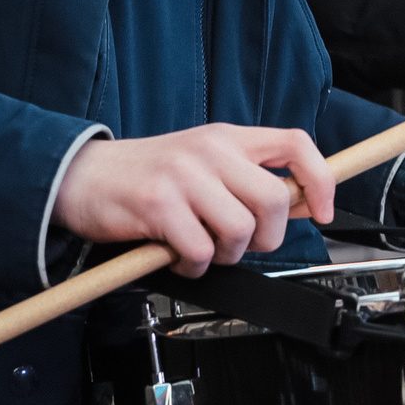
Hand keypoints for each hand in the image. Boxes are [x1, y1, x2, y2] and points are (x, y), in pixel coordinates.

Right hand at [49, 125, 331, 275]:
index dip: (320, 180)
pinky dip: (193, 266)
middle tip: (240, 243)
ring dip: (225, 254)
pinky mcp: (158, 204)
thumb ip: (246, 179)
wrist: (82, 176)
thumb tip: (301, 204)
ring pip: (240, 230)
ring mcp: (184, 175)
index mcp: (227, 138)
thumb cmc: (145, 177)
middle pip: (274, 200)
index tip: (323, 212)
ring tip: (200, 248)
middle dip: (266, 237)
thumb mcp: (203, 164)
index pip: (295, 145)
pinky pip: (199, 251)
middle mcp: (210, 150)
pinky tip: (178, 256)